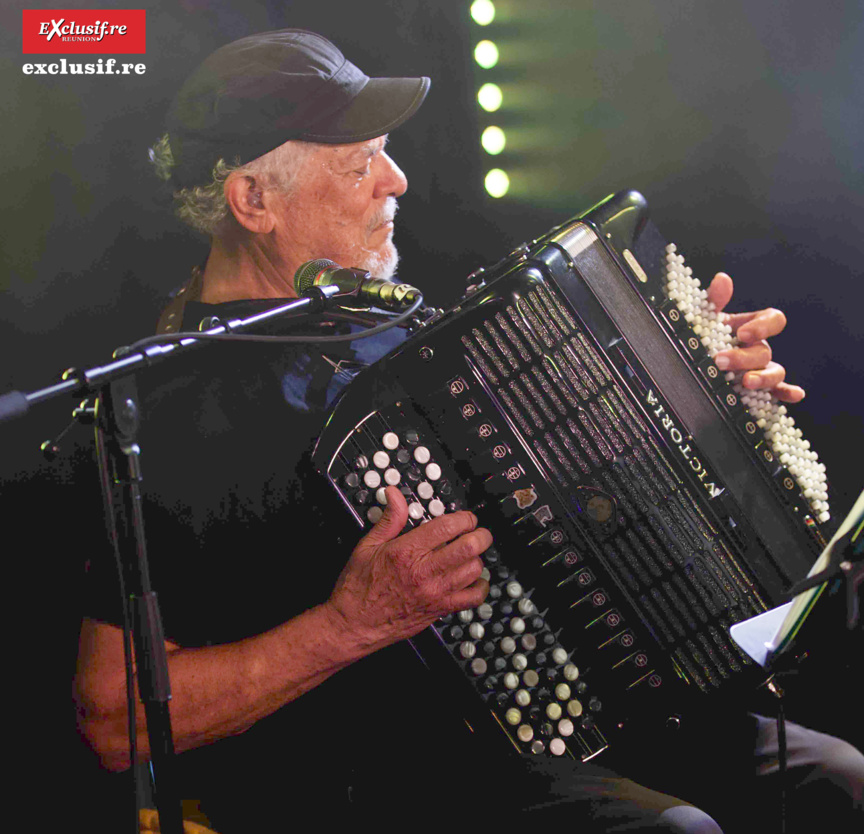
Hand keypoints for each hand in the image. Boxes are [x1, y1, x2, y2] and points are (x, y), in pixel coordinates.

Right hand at [325, 486, 490, 652]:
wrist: (353, 624)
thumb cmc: (357, 587)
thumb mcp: (367, 546)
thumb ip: (390, 519)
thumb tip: (395, 495)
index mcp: (407, 551)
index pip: (448, 527)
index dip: (464, 518)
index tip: (466, 518)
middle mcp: (424, 572)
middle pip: (469, 547)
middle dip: (480, 535)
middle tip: (477, 532)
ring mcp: (434, 593)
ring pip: (474, 570)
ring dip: (477, 558)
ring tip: (471, 554)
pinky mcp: (439, 610)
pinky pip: (472, 598)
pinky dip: (479, 587)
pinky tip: (473, 580)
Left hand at [707, 272, 804, 402]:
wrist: (689, 361)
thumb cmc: (701, 336)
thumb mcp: (703, 318)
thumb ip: (713, 300)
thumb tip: (722, 279)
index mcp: (751, 326)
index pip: (773, 319)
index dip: (763, 326)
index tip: (743, 334)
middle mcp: (759, 347)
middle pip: (765, 351)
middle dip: (744, 357)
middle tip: (720, 361)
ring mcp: (761, 368)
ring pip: (775, 372)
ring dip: (764, 377)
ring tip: (746, 382)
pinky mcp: (759, 389)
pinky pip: (778, 391)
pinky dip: (787, 393)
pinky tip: (793, 396)